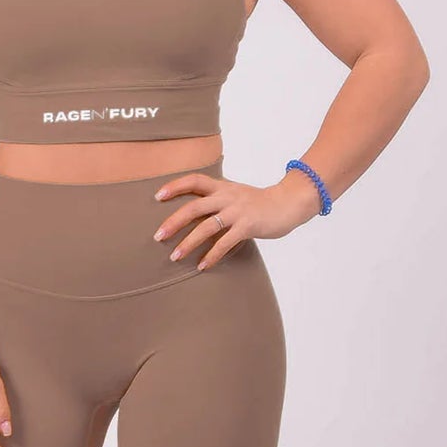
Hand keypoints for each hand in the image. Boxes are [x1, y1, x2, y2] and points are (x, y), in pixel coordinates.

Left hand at [151, 168, 322, 271]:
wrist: (288, 203)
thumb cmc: (259, 203)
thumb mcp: (235, 195)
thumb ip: (216, 201)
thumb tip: (192, 215)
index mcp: (222, 187)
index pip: (194, 180)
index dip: (175, 186)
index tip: (157, 196)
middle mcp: (227, 197)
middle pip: (194, 207)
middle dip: (173, 222)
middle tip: (158, 236)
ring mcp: (237, 211)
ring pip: (207, 227)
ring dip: (188, 243)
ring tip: (175, 256)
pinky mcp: (248, 226)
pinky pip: (225, 242)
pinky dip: (212, 255)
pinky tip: (202, 265)